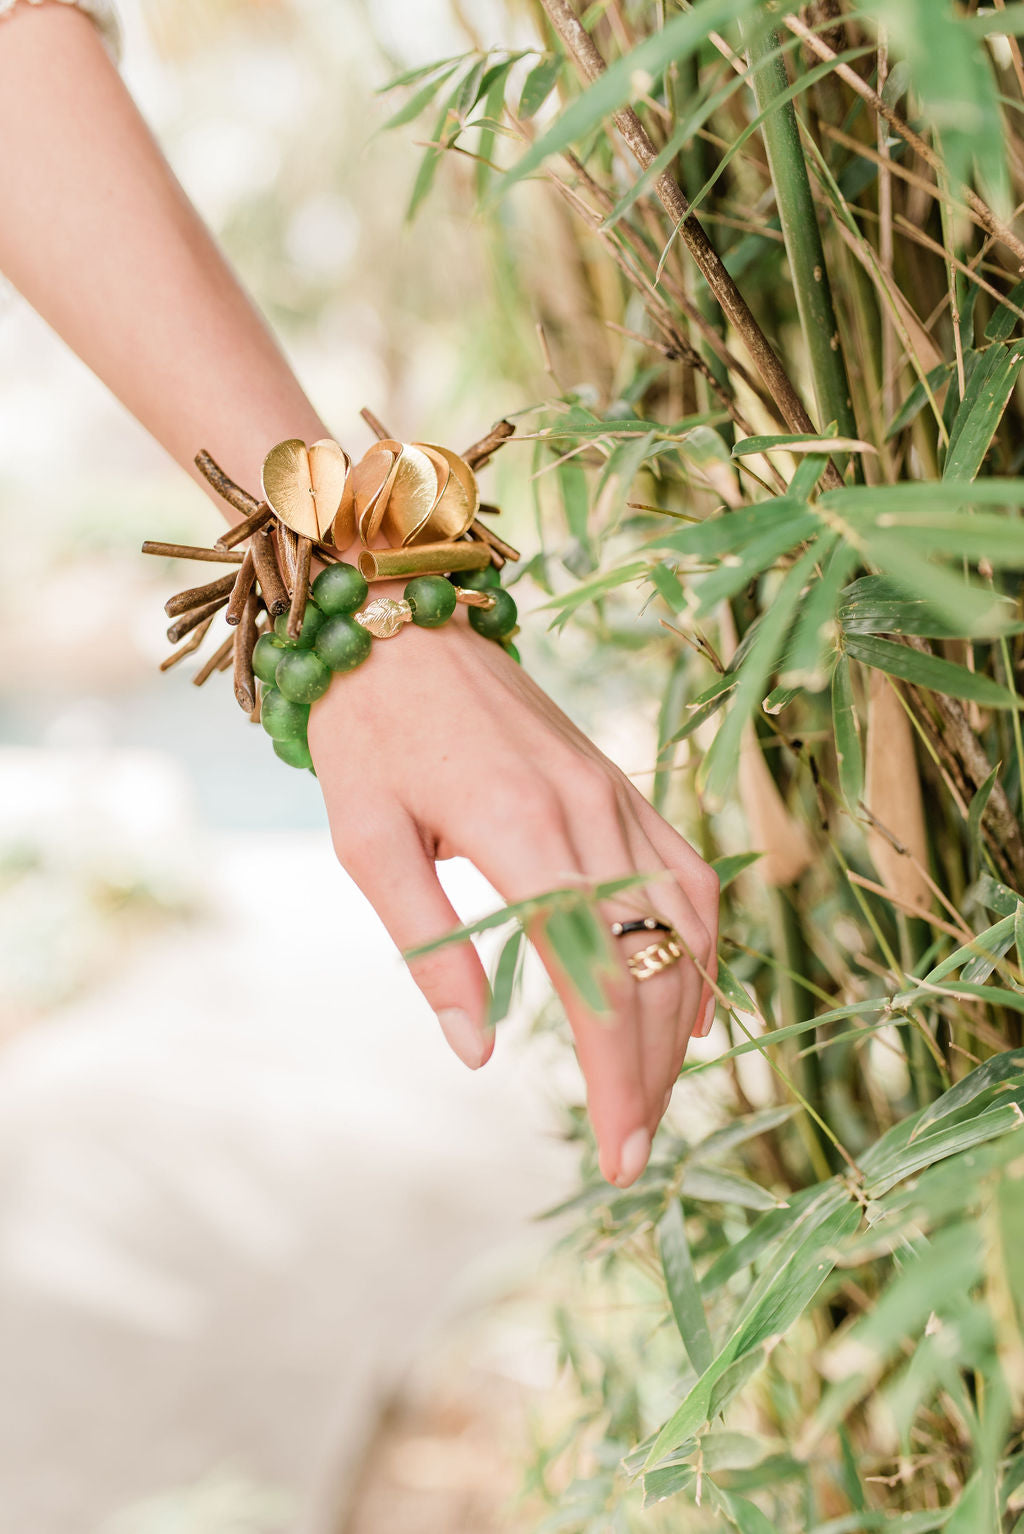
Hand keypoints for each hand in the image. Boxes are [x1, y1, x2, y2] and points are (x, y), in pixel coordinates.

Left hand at [307, 598, 718, 1187]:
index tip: (619, 1151)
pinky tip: (692, 996)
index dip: (615, 1073)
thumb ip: (431, 947)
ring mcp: (612, 794)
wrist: (393, 621)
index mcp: (521, 831)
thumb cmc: (367, 732)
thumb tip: (478, 1052)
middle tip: (632, 1151)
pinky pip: (685, 869)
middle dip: (649, 1069)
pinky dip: (702, 940)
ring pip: (682, 921)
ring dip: (680, 1016)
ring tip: (660, 1091)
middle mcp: (586, 812)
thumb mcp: (369, 843)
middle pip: (650, 963)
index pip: (595, 976)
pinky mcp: (616, 782)